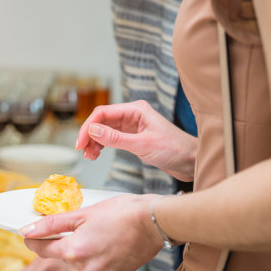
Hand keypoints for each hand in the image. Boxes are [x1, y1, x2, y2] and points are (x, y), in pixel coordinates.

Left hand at [20, 194, 162, 270]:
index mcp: (74, 250)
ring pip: (82, 264)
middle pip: (64, 257)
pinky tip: (111, 246)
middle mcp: (86, 269)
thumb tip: (27, 230)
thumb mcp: (82, 213)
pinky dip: (100, 259)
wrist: (155, 221)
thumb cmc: (121, 212)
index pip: (41, 250)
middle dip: (67, 243)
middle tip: (83, 226)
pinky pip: (99, 270)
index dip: (34, 240)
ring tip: (102, 235)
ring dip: (85, 252)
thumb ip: (51, 224)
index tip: (31, 234)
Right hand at [75, 101, 195, 180]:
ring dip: (94, 142)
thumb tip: (92, 130)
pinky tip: (97, 154)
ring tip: (90, 156)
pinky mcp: (133, 137)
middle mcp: (132, 115)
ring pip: (104, 130)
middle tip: (83, 151)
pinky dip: (102, 146)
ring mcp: (132, 126)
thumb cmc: (174, 149)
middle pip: (101, 121)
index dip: (88, 127)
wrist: (190, 161)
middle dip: (89, 135)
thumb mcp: (142, 145)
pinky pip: (111, 138)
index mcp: (136, 110)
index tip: (80, 143)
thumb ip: (115, 138)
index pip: (103, 113)